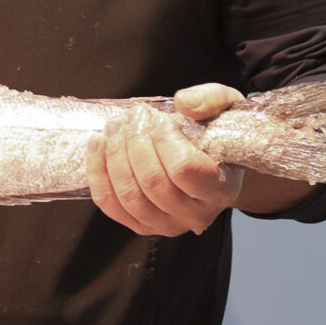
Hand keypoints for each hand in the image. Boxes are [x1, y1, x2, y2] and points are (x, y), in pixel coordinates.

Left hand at [86, 83, 248, 236]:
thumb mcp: (227, 110)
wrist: (219, 167)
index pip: (184, 168)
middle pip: (152, 181)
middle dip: (135, 141)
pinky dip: (98, 173)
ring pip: (129, 193)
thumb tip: (183, 102)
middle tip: (135, 116)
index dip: (164, 139)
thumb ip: (211, 100)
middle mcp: (194, 214)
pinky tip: (98, 145)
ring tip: (115, 126)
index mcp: (219, 189)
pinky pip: (110, 203)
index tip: (160, 119)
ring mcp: (166, 224)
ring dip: (114, 154)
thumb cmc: (221, 139)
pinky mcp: (141, 225)